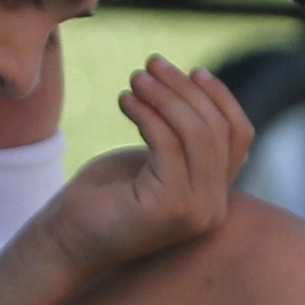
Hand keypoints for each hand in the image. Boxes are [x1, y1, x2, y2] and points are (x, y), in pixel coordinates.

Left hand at [39, 58, 250, 276]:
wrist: (66, 241)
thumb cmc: (103, 197)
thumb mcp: (151, 160)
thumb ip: (180, 137)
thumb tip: (194, 85)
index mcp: (215, 195)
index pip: (239, 135)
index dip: (220, 98)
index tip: (192, 70)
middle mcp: (214, 207)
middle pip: (217, 129)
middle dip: (184, 89)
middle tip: (150, 64)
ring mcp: (196, 211)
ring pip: (197, 134)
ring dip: (165, 96)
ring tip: (135, 78)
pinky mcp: (170, 208)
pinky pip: (168, 144)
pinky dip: (147, 114)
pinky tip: (125, 100)